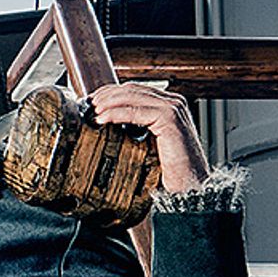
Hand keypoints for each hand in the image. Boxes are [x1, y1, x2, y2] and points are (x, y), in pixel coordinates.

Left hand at [85, 81, 209, 193]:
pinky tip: (102, 119)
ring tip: (92, 110)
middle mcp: (172, 103)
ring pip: (133, 96)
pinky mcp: (170, 119)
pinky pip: (137, 112)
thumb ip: (133, 131)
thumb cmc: (170, 172)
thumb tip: (106, 125)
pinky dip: (116, 113)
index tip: (92, 102)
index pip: (134, 91)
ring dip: (108, 102)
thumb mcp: (147, 145)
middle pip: (132, 89)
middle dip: (106, 95)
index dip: (111, 93)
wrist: (190, 187)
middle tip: (87, 104)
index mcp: (167, 106)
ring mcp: (173, 108)